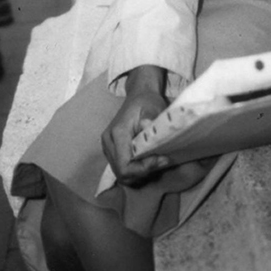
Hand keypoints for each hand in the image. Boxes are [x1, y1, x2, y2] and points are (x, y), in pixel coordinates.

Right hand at [100, 69, 212, 189]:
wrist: (139, 96)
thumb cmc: (147, 101)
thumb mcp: (153, 108)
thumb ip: (150, 119)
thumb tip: (147, 128)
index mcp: (117, 133)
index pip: (124, 165)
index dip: (142, 169)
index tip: (161, 159)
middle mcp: (108, 142)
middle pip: (122, 173)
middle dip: (143, 173)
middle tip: (162, 161)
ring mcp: (108, 147)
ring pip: (121, 174)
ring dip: (139, 174)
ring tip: (156, 162)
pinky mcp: (112, 150)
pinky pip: (121, 169)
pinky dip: (136, 171)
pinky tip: (148, 162)